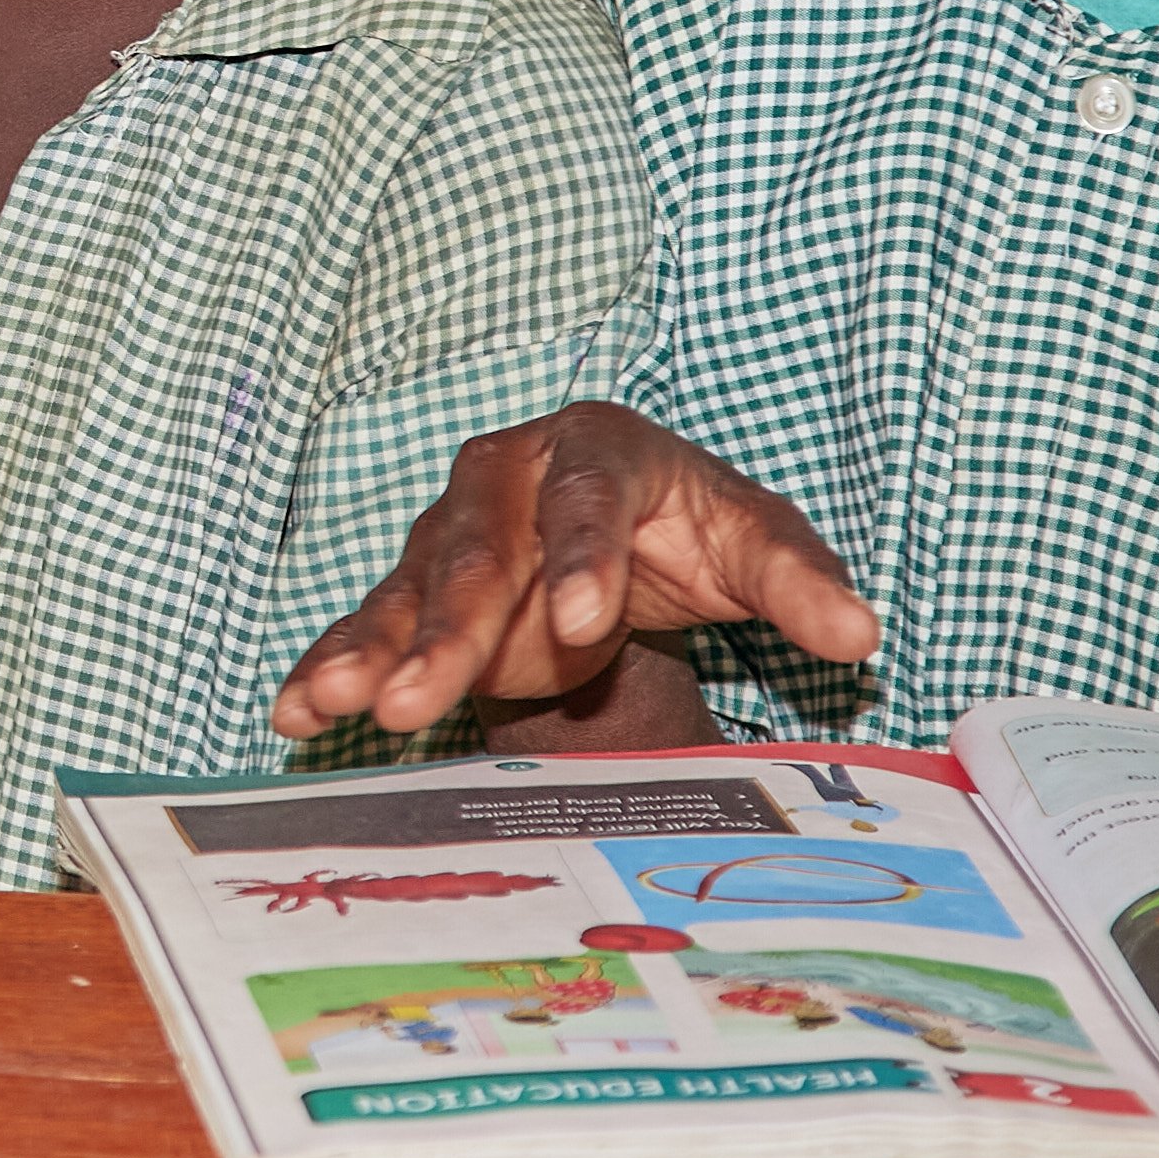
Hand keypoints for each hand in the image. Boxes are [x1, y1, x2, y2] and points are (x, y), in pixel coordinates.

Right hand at [271, 404, 874, 745]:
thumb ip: (799, 581)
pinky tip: (298, 710)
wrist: (622, 527)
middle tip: (422, 696)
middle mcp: (505, 479)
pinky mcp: (414, 592)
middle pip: (476, 553)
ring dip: (375, 652)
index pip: (587, 497)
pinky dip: (331, 666)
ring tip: (343, 705)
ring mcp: (449, 535)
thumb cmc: (690, 526)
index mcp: (595, 447)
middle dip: (448, 629)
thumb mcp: (753, 543)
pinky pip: (368, 627)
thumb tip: (860, 633)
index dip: (583, 556)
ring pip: (407, 594)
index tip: (586, 621)